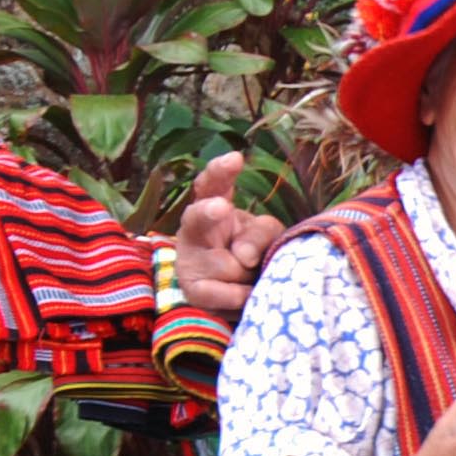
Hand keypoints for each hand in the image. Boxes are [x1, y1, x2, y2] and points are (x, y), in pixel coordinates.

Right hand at [174, 151, 285, 319]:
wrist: (238, 293)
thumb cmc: (254, 253)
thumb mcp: (266, 236)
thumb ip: (260, 236)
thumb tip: (243, 256)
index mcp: (214, 205)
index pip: (212, 184)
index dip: (220, 171)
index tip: (235, 158)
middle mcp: (194, 229)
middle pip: (197, 216)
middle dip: (209, 211)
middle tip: (222, 208)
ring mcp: (189, 259)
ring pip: (229, 265)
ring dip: (250, 274)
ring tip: (252, 276)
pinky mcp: (193, 290)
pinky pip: (226, 294)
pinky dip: (244, 296)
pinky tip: (248, 295)